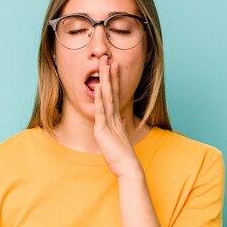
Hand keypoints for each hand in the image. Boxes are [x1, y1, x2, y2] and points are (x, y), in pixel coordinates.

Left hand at [93, 55, 141, 177]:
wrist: (128, 167)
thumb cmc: (123, 157)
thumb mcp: (118, 139)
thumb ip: (118, 128)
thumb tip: (120, 120)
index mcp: (117, 119)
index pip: (115, 95)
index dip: (114, 80)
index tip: (114, 67)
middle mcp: (115, 117)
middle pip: (112, 91)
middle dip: (109, 73)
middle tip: (108, 58)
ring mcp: (110, 122)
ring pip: (107, 96)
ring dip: (106, 79)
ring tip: (104, 64)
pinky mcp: (104, 129)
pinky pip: (101, 110)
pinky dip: (100, 97)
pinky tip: (98, 85)